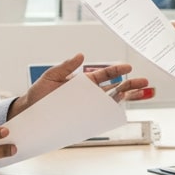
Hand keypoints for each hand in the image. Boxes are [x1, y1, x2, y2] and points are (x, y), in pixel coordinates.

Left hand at [8, 53, 153, 119]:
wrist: (30, 113)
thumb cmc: (39, 94)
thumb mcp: (51, 76)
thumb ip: (65, 66)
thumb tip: (80, 55)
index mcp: (84, 81)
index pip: (105, 74)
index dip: (117, 70)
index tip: (129, 67)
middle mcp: (89, 94)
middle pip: (115, 87)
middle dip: (131, 84)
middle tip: (144, 82)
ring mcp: (89, 106)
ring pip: (113, 101)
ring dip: (128, 97)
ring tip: (142, 94)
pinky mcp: (85, 118)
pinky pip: (102, 115)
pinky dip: (114, 112)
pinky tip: (123, 109)